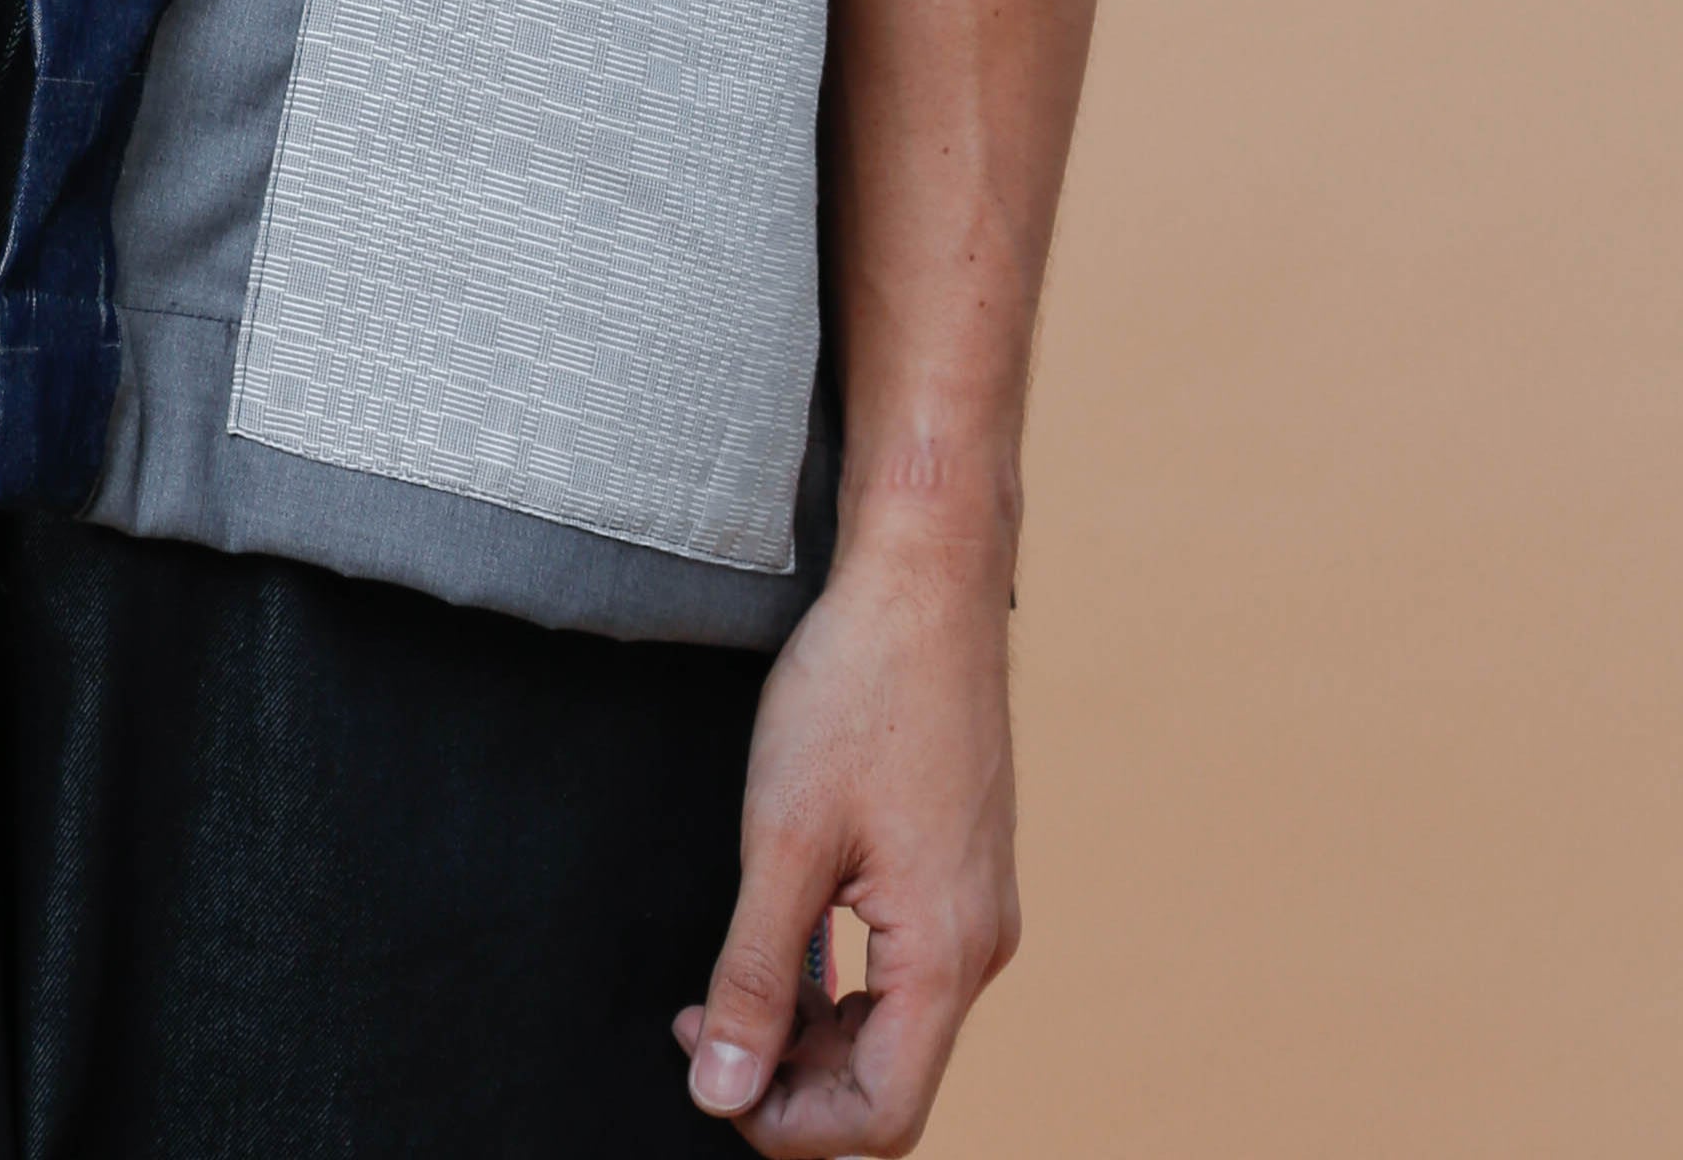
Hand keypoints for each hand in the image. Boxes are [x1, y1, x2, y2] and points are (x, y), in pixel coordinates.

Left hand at [675, 517, 1020, 1149]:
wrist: (924, 577)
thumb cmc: (859, 688)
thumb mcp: (784, 839)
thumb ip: (756, 976)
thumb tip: (724, 1091)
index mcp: (948, 954)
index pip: (883, 1115)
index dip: (789, 1125)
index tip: (711, 1077)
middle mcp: (980, 945)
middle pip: (890, 1079)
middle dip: (792, 1077)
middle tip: (702, 1025)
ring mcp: (976, 905)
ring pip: (896, 1026)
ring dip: (812, 1028)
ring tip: (728, 981)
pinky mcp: (961, 868)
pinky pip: (905, 967)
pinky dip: (841, 979)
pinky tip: (784, 934)